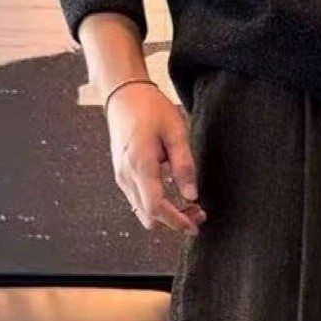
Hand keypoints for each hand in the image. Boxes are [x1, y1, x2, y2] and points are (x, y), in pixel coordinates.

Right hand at [107, 81, 205, 234]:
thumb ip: (184, 165)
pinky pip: (138, 200)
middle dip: (173, 221)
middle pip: (148, 216)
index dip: (176, 222)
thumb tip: (192, 195)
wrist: (123, 94)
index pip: (156, 208)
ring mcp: (121, 176)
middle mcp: (126, 176)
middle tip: (198, 212)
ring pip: (142, 211)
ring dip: (166, 214)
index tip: (195, 226)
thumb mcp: (176, 132)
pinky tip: (173, 193)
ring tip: (189, 204)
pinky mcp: (122, 174)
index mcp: (140, 165)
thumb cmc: (150, 108)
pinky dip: (156, 205)